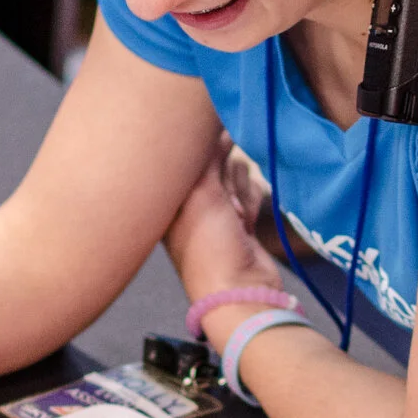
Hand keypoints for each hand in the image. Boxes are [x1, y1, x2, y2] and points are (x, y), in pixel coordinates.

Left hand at [163, 137, 285, 302]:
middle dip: (228, 178)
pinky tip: (246, 224)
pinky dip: (250, 203)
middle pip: (214, 158)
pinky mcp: (236, 215)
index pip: (184, 151)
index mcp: (167, 194)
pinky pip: (248, 189)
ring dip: (242, 192)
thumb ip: (207, 156)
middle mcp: (186, 198)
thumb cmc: (210, 249)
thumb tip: (216, 126)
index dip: (204, 151)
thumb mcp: (203, 195)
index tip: (216, 151)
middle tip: (226, 206)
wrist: (240, 291)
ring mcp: (212, 207)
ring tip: (236, 219)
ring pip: (236, 172)